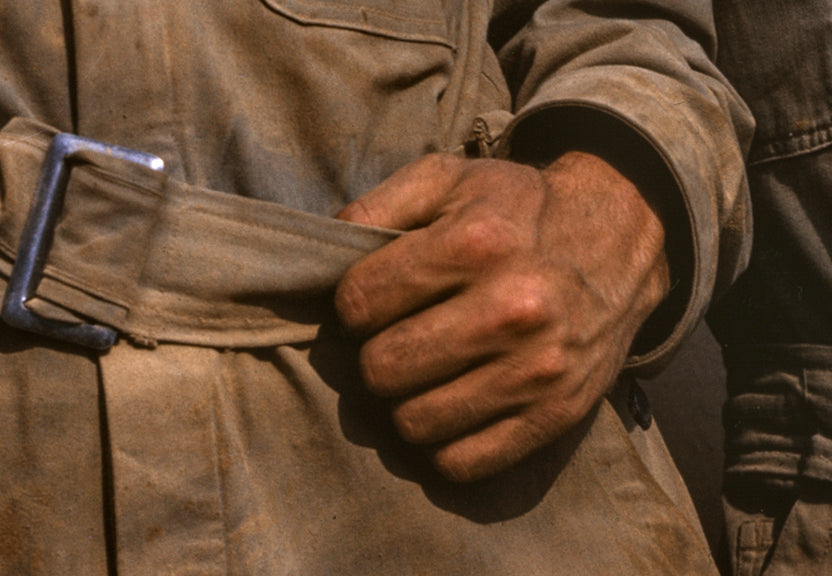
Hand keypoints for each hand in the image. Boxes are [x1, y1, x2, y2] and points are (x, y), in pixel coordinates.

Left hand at [335, 152, 668, 481]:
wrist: (618, 239)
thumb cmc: (517, 210)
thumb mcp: (449, 179)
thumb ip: (376, 205)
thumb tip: (324, 252)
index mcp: (476, 243)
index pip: (359, 303)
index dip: (353, 303)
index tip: (375, 300)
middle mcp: (511, 309)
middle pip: (382, 368)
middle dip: (376, 353)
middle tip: (398, 337)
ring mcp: (538, 369)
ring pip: (415, 423)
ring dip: (405, 400)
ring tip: (425, 372)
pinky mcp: (557, 414)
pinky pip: (464, 462)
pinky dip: (443, 443)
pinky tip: (451, 405)